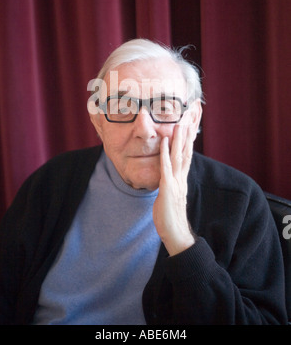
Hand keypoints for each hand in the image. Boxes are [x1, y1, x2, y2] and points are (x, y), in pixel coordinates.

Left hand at [152, 124, 195, 255]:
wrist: (176, 234)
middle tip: (188, 119)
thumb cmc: (171, 217)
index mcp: (182, 179)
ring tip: (179, 124)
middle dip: (187, 135)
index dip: (188, 141)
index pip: (187, 156)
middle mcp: (181, 178)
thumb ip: (171, 184)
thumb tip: (168, 177)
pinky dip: (165, 154)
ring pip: (178, 157)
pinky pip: (166, 168)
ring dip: (178, 140)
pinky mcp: (168, 188)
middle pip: (186, 153)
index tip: (190, 127)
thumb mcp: (171, 196)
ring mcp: (175, 182)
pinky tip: (164, 142)